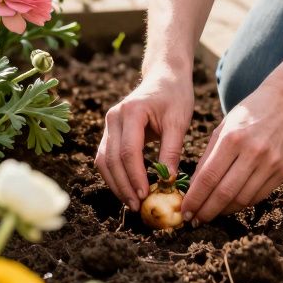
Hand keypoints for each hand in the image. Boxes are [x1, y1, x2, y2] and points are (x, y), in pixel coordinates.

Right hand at [95, 67, 193, 210]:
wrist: (164, 76)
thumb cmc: (175, 96)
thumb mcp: (179, 121)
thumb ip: (172, 150)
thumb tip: (168, 181)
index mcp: (131, 112)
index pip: (128, 151)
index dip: (135, 176)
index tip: (145, 195)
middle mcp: (114, 117)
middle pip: (111, 159)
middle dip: (123, 185)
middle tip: (137, 206)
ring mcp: (109, 124)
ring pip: (103, 160)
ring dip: (115, 184)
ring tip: (131, 202)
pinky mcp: (110, 131)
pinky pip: (106, 157)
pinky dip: (114, 175)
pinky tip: (127, 189)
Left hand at [181, 83, 282, 222]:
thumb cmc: (249, 113)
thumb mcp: (223, 128)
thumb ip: (208, 157)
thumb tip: (194, 187)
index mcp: (233, 138)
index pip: (208, 177)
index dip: (194, 198)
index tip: (184, 210)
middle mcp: (253, 152)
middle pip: (225, 193)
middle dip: (206, 211)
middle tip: (194, 220)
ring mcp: (271, 163)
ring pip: (243, 199)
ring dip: (224, 211)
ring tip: (211, 213)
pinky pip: (259, 196)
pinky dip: (242, 203)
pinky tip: (230, 204)